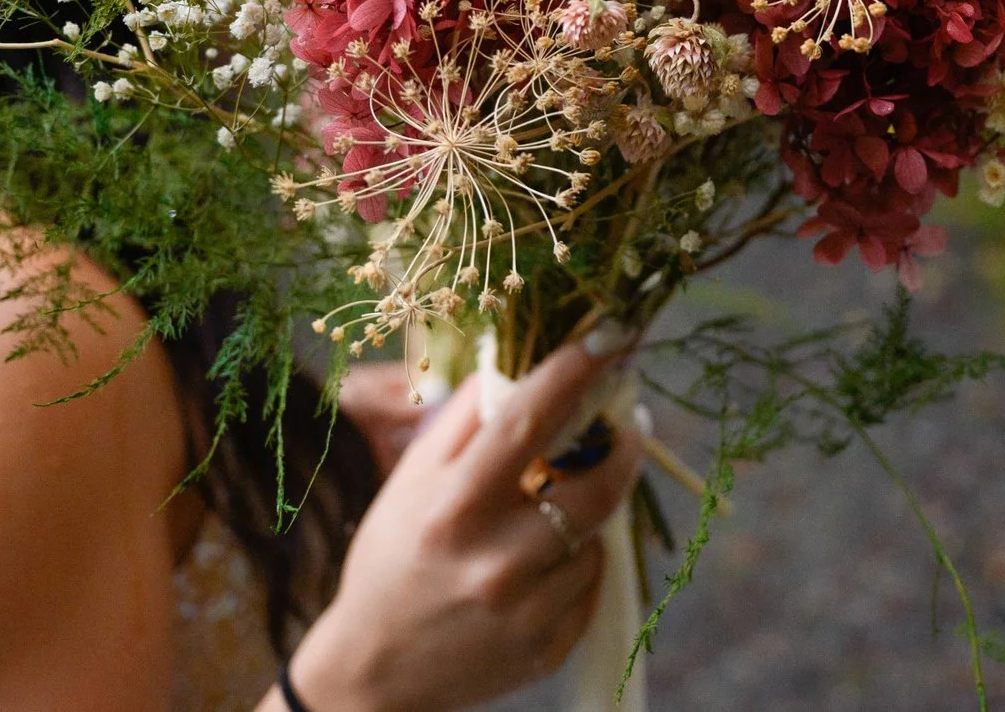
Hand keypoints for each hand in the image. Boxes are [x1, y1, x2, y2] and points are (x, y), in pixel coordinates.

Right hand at [289, 340, 645, 711]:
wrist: (376, 667)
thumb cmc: (393, 557)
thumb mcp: (411, 481)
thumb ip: (465, 419)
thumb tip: (518, 360)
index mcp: (453, 510)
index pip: (528, 424)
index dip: (575, 373)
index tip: (612, 336)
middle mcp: (495, 563)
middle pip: (595, 487)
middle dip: (622, 446)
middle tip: (627, 422)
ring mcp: (527, 613)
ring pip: (597, 535)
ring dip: (587, 511)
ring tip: (554, 507)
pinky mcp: (550, 647)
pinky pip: (590, 582)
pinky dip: (576, 561)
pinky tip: (543, 563)